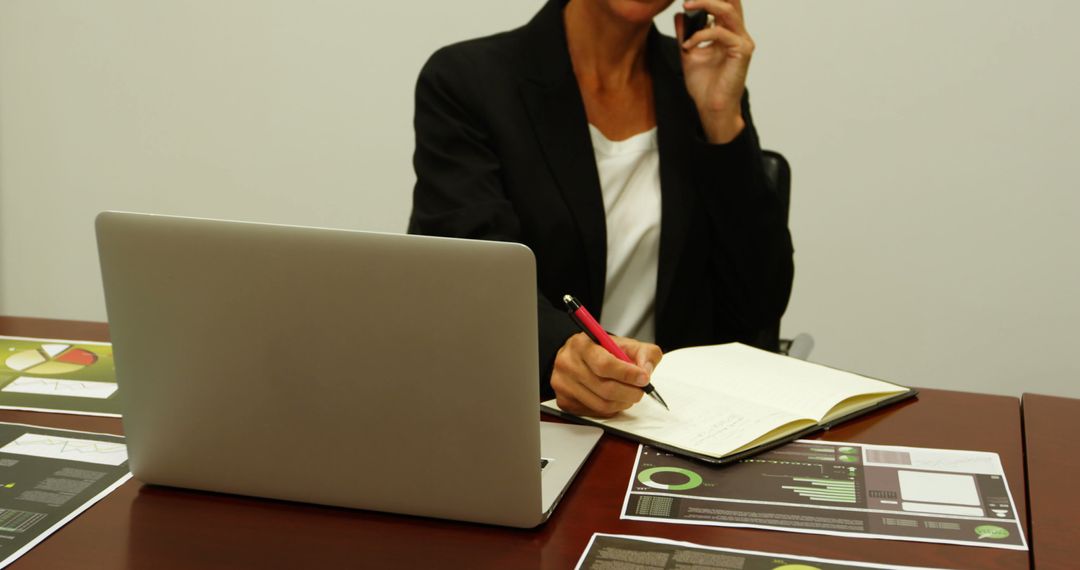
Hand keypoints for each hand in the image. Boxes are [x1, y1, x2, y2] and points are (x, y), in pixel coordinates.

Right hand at [550, 333, 662, 417]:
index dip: (628, 374)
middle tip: (640, 390)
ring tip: (629, 395)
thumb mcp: (623, 343)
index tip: (643, 378)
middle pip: (605, 388)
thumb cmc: (599, 350)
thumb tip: (645, 371)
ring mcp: (563, 384)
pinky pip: (595, 412)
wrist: (576, 357)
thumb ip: (643, 352)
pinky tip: (614, 399)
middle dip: (630, 392)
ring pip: (601, 404)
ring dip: (622, 403)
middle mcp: (568, 364)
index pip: (605, 364)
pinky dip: (611, 409)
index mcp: (581, 345)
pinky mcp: (564, 402)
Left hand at [675, 0, 753, 143]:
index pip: (726, 4)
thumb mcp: (688, 53)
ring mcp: (742, 42)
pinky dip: (701, 35)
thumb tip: (679, 14)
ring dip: (705, 4)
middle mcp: (738, 34)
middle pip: (731, 1)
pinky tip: (688, 45)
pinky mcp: (742, 52)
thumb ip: (685, 34)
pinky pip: (720, 33)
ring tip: (686, 6)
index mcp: (728, 32)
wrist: (711, 108)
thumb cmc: (704, 85)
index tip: (688, 0)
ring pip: (728, 10)